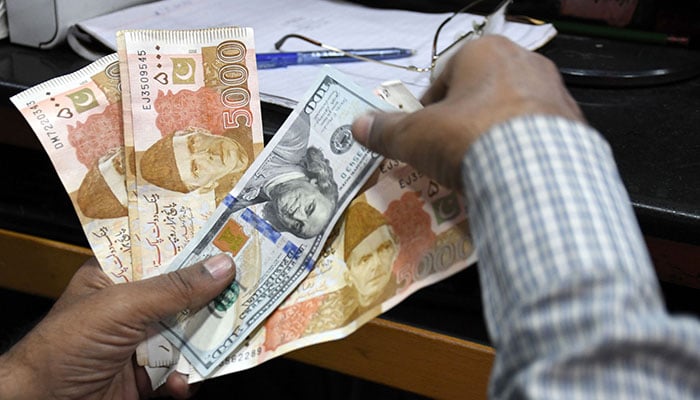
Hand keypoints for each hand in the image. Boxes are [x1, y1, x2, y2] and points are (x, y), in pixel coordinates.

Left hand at [0, 254, 235, 399]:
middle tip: (248, 287)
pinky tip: (180, 383)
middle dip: (215, 294)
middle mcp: (134, 304)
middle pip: (187, 292)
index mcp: (118, 274)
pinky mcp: (149, 374)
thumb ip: (173, 289)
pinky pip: (183, 370)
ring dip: (208, 340)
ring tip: (229, 339)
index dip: (198, 244)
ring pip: (192, 332)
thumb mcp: (120, 307)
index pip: (165, 250)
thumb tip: (222, 266)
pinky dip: (188, 378)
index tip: (234, 238)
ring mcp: (143, 340)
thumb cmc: (64, 348)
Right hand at [352, 35, 584, 189]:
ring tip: (478, 171)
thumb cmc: (470, 138)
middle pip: (479, 96)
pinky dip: (520, 154)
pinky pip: (536, 138)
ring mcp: (554, 94)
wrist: (536, 172)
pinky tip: (508, 176)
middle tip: (447, 156)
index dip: (427, 110)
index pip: (444, 79)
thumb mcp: (416, 137)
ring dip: (492, 138)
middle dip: (461, 124)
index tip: (421, 138)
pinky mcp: (574, 126)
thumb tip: (357, 126)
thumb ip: (387, 131)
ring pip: (510, 116)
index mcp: (484, 52)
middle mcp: (524, 63)